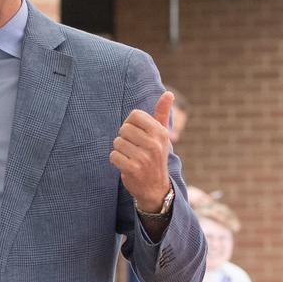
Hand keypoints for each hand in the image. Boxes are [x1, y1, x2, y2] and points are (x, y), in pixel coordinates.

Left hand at [110, 91, 173, 212]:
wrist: (155, 188)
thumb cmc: (155, 156)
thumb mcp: (161, 135)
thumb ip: (162, 113)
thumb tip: (168, 93)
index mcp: (161, 132)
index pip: (135, 115)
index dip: (130, 124)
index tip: (136, 134)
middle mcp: (155, 144)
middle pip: (124, 128)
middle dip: (124, 138)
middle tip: (133, 148)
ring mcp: (144, 157)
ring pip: (117, 142)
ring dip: (120, 150)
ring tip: (130, 157)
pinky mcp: (133, 169)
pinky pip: (113, 156)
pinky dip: (116, 160)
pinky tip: (125, 165)